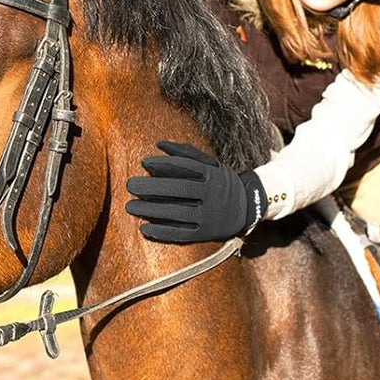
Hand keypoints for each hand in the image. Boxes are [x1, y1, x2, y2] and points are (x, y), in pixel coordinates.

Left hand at [125, 141, 266, 243]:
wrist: (249, 207)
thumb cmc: (220, 182)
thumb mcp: (211, 164)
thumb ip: (186, 153)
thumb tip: (159, 144)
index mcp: (212, 175)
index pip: (185, 167)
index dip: (163, 164)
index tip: (143, 163)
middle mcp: (212, 195)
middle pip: (179, 190)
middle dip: (152, 187)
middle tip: (130, 185)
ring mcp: (209, 215)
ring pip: (178, 213)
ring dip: (152, 210)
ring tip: (130, 206)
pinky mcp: (206, 233)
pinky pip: (182, 234)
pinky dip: (162, 232)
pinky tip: (145, 228)